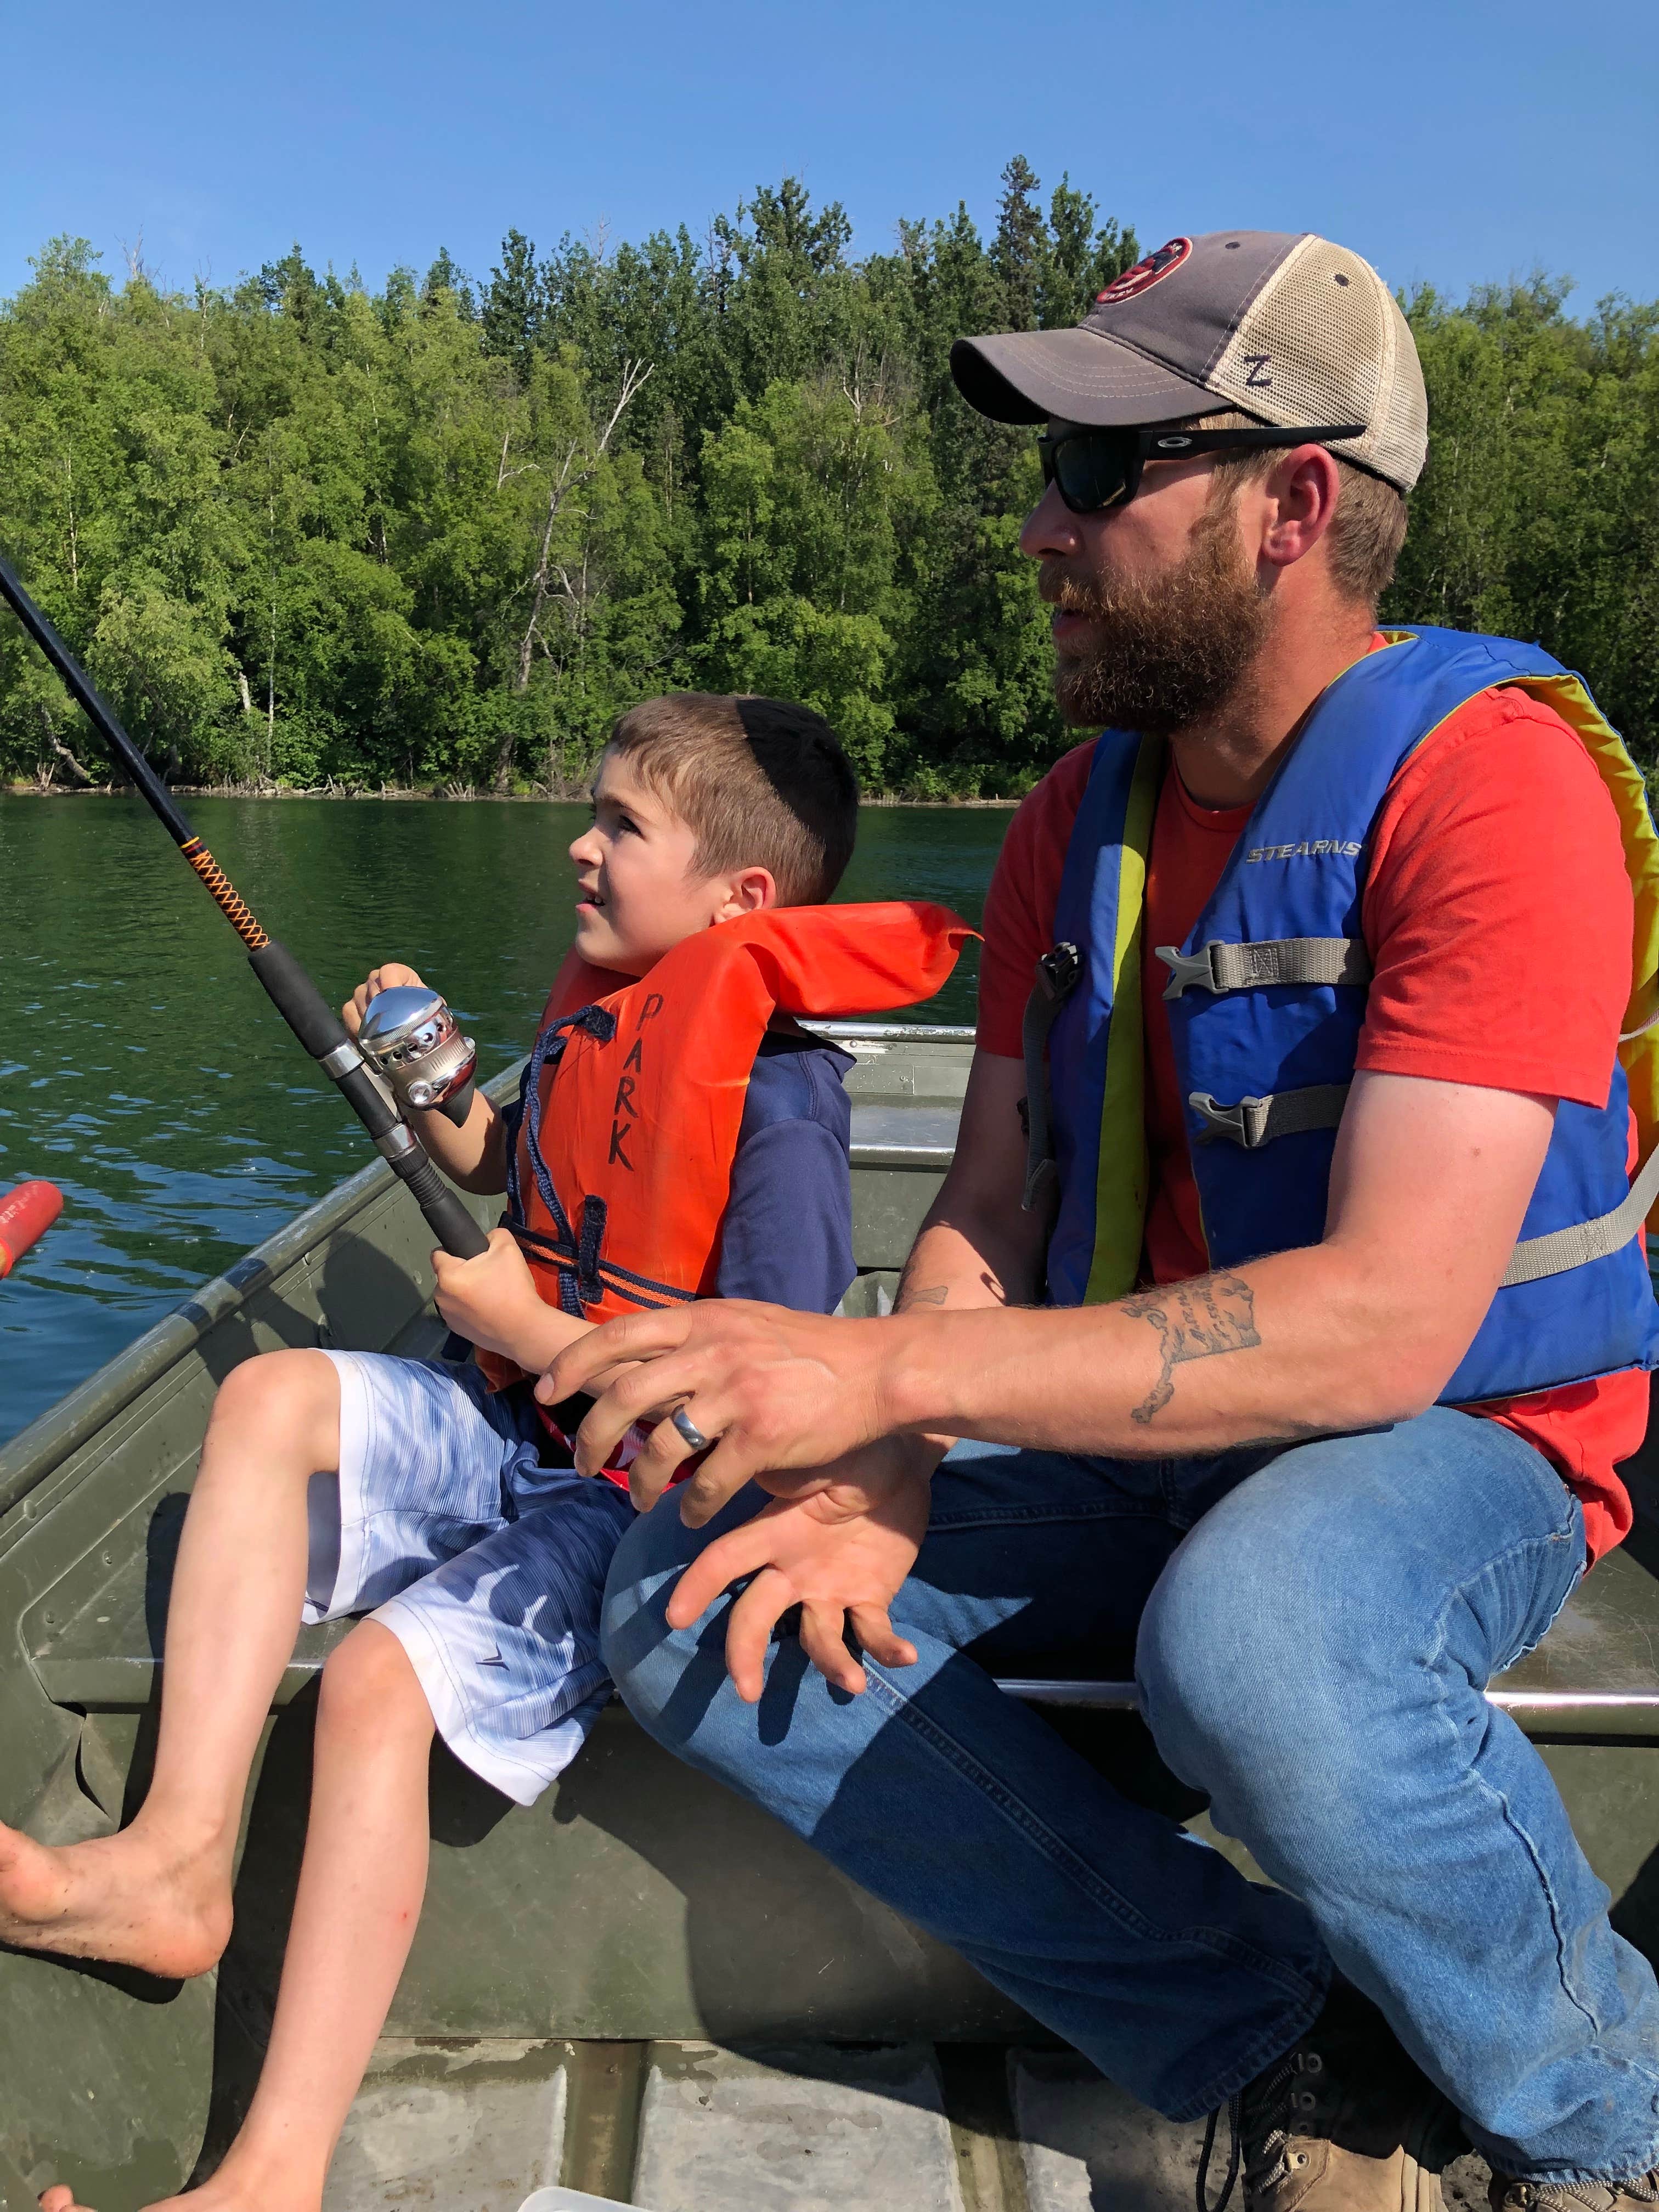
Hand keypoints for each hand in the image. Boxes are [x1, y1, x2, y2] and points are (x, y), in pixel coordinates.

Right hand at [342, 961, 426, 1037]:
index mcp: (398, 973)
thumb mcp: (430, 1006)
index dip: (390, 982)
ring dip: (369, 1018)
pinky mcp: (351, 1006)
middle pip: (372, 987)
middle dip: (381, 1006)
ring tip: (380, 1032)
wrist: (408, 1023)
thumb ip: (431, 1005)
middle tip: (389, 1023)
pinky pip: (348, 1012)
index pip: (389, 971)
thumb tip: (434, 1017)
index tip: (393, 995)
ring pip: (359, 1000)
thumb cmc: (421, 1011)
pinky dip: (356, 1025)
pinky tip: (367, 1037)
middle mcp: (377, 979)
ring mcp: (362, 991)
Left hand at [432, 1227, 545, 1359]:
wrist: (524, 1330)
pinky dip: (470, 1310)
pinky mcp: (457, 1331)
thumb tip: (487, 1240)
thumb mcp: (508, 1248)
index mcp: (447, 1275)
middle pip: (447, 1275)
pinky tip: (490, 1312)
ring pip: (453, 1294)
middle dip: (463, 1272)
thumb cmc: (512, 1288)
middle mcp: (440, 1297)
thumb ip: (494, 1235)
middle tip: (489, 1275)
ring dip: (465, 1292)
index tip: (473, 1255)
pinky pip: (460, 1312)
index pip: (438, 1253)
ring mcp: (447, 1317)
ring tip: (491, 1295)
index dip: (454, 1249)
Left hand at [537, 1299, 896, 1524]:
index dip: (573, 1363)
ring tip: (636, 1500)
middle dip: (591, 1436)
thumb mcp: (746, 1323)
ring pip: (660, 1448)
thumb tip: (645, 1361)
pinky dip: (691, 1509)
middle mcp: (712, 1352)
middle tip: (581, 1462)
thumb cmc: (813, 1349)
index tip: (547, 1392)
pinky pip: (708, 1484)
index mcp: (703, 1319)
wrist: (878, 1369)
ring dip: (638, 1482)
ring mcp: (736, 1394)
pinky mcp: (762, 1437)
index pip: (617, 1334)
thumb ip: (699, 1338)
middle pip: (623, 1396)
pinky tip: (691, 1519)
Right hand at [668, 1439, 932, 1699]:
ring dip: (831, 1663)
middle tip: (746, 1691)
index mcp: (773, 1533)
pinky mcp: (870, 1599)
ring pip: (818, 1638)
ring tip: (851, 1682)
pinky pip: (874, 1633)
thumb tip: (743, 1461)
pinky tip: (907, 1655)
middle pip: (756, 1616)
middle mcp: (792, 1571)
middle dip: (745, 1653)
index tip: (675, 1618)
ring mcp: (829, 1590)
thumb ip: (783, 1472)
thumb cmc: (851, 1451)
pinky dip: (888, 1649)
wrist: (900, 1456)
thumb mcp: (815, 1456)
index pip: (725, 1561)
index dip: (698, 1587)